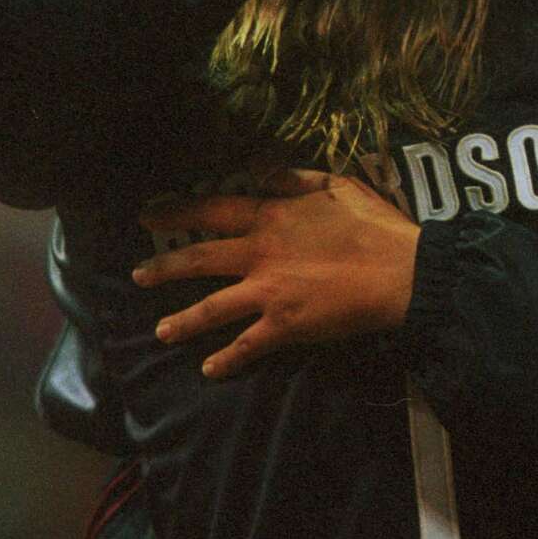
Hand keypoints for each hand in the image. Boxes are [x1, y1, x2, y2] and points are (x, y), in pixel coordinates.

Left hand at [133, 170, 420, 377]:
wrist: (400, 272)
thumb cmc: (375, 225)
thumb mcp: (339, 185)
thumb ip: (295, 177)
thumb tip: (260, 169)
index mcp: (273, 216)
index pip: (214, 209)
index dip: (178, 211)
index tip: (149, 214)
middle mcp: (260, 254)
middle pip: (200, 260)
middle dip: (164, 268)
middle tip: (138, 275)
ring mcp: (268, 293)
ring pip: (212, 309)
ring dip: (183, 321)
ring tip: (161, 331)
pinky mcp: (284, 326)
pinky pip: (246, 346)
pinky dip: (226, 360)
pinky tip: (210, 369)